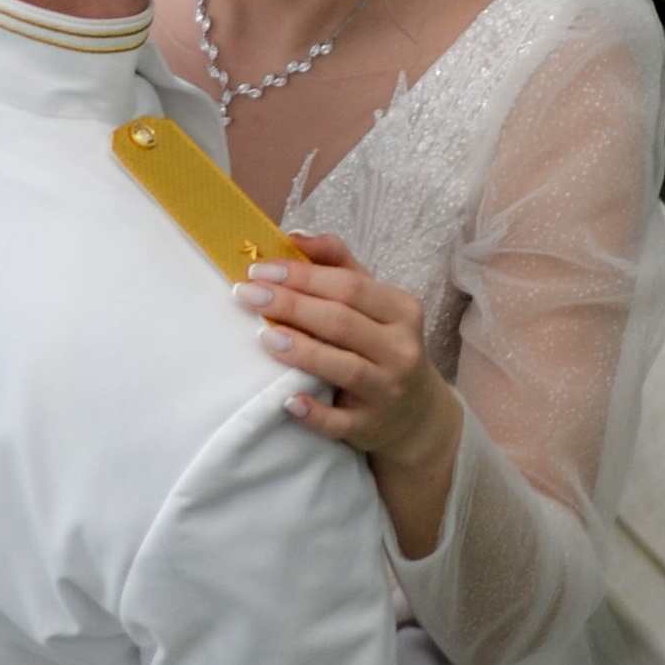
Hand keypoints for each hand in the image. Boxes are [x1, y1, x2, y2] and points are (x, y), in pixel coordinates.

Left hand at [237, 230, 463, 559]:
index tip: (260, 270)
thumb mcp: (372, 301)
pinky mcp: (371, 428)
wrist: (417, 413)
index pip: (349, 286)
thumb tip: (294, 236)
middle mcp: (401, 349)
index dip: (303, 276)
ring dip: (302, 351)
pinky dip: (314, 413)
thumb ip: (337, 264)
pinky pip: (341, 422)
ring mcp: (388, 391)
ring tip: (264, 336)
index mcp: (401, 310)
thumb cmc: (382, 343)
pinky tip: (288, 400)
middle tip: (247, 295)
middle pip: (342, 321)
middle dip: (291, 305)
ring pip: (345, 368)